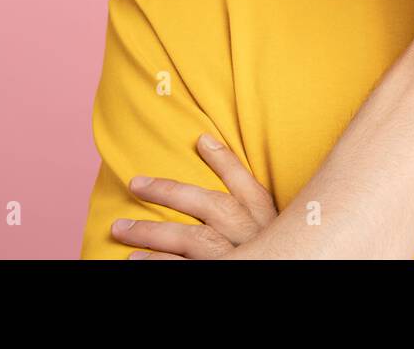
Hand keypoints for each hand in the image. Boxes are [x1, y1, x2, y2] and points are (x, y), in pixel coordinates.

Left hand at [111, 133, 277, 259]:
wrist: (291, 269)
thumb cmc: (281, 252)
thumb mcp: (277, 229)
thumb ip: (257, 210)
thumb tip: (228, 171)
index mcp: (267, 219)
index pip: (246, 183)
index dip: (225, 160)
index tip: (201, 140)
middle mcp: (251, 234)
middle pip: (208, 205)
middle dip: (169, 191)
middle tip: (135, 183)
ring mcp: (235, 257)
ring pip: (190, 239)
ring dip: (153, 233)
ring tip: (122, 229)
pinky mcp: (221, 273)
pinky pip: (185, 270)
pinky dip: (159, 265)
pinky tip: (136, 261)